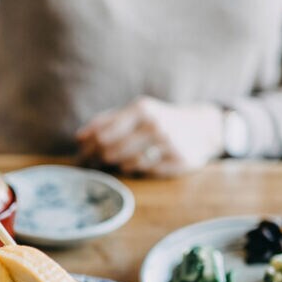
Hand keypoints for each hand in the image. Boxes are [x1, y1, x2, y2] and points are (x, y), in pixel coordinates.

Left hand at [76, 97, 223, 176]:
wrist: (202, 128)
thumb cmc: (160, 120)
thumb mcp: (138, 111)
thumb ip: (109, 121)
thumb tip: (79, 137)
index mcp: (141, 109)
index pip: (103, 133)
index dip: (87, 146)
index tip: (81, 154)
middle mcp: (155, 125)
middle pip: (111, 150)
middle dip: (99, 157)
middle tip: (95, 161)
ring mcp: (168, 144)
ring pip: (127, 163)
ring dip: (119, 164)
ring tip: (120, 160)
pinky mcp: (177, 162)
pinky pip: (146, 171)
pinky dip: (138, 169)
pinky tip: (140, 163)